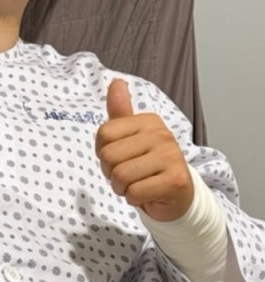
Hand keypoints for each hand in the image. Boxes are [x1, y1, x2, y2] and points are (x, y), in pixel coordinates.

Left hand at [95, 78, 193, 222]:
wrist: (178, 195)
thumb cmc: (149, 166)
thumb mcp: (132, 137)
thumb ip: (121, 112)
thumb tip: (116, 82)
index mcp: (148, 121)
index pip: (103, 134)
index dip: (103, 153)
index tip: (120, 158)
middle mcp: (161, 134)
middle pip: (109, 156)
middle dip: (111, 173)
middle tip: (128, 176)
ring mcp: (171, 156)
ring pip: (121, 176)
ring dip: (122, 188)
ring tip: (137, 185)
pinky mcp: (175, 180)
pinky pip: (135, 193)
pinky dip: (134, 199)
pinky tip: (147, 194)